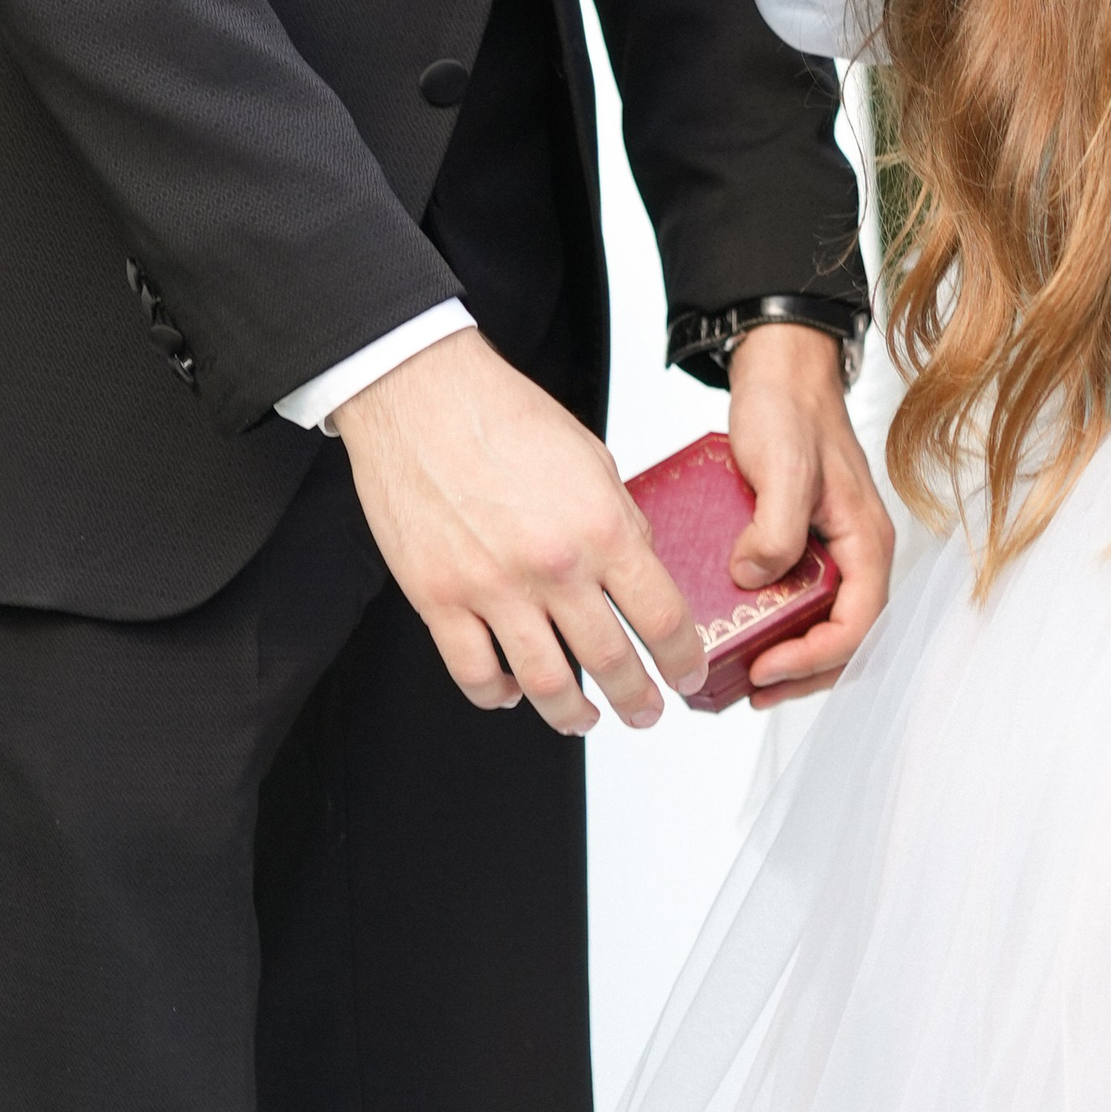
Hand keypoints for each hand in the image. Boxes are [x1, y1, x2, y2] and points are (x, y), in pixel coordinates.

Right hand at [331, 328, 703, 734]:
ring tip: (586, 717)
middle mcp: (553, 567)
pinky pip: (474, 673)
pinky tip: (510, 693)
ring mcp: (492, 588)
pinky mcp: (438, 599)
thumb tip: (638, 568)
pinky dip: (496, 695)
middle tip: (646, 712)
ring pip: (544, 684)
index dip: (683, 659)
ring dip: (573, 714)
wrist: (422, 394)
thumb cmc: (504, 415)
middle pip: (610, 662)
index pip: (661, 616)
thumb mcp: (591, 458)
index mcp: (600, 527)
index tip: (688, 676)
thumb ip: (619, 519)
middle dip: (637, 699)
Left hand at [724, 323, 894, 705]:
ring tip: (743, 677)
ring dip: (789, 656)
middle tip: (751, 691)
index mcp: (866, 541)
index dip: (813, 660)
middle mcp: (855, 552)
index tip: (763, 670)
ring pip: (821, 623)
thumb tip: (754, 580)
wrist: (780, 368)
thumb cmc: (789, 408)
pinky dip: (774, 622)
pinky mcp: (802, 540)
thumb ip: (775, 527)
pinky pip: (797, 596)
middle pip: (844, 638)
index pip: (857, 626)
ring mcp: (830, 548)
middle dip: (802, 674)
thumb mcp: (782, 466)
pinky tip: (737, 627)